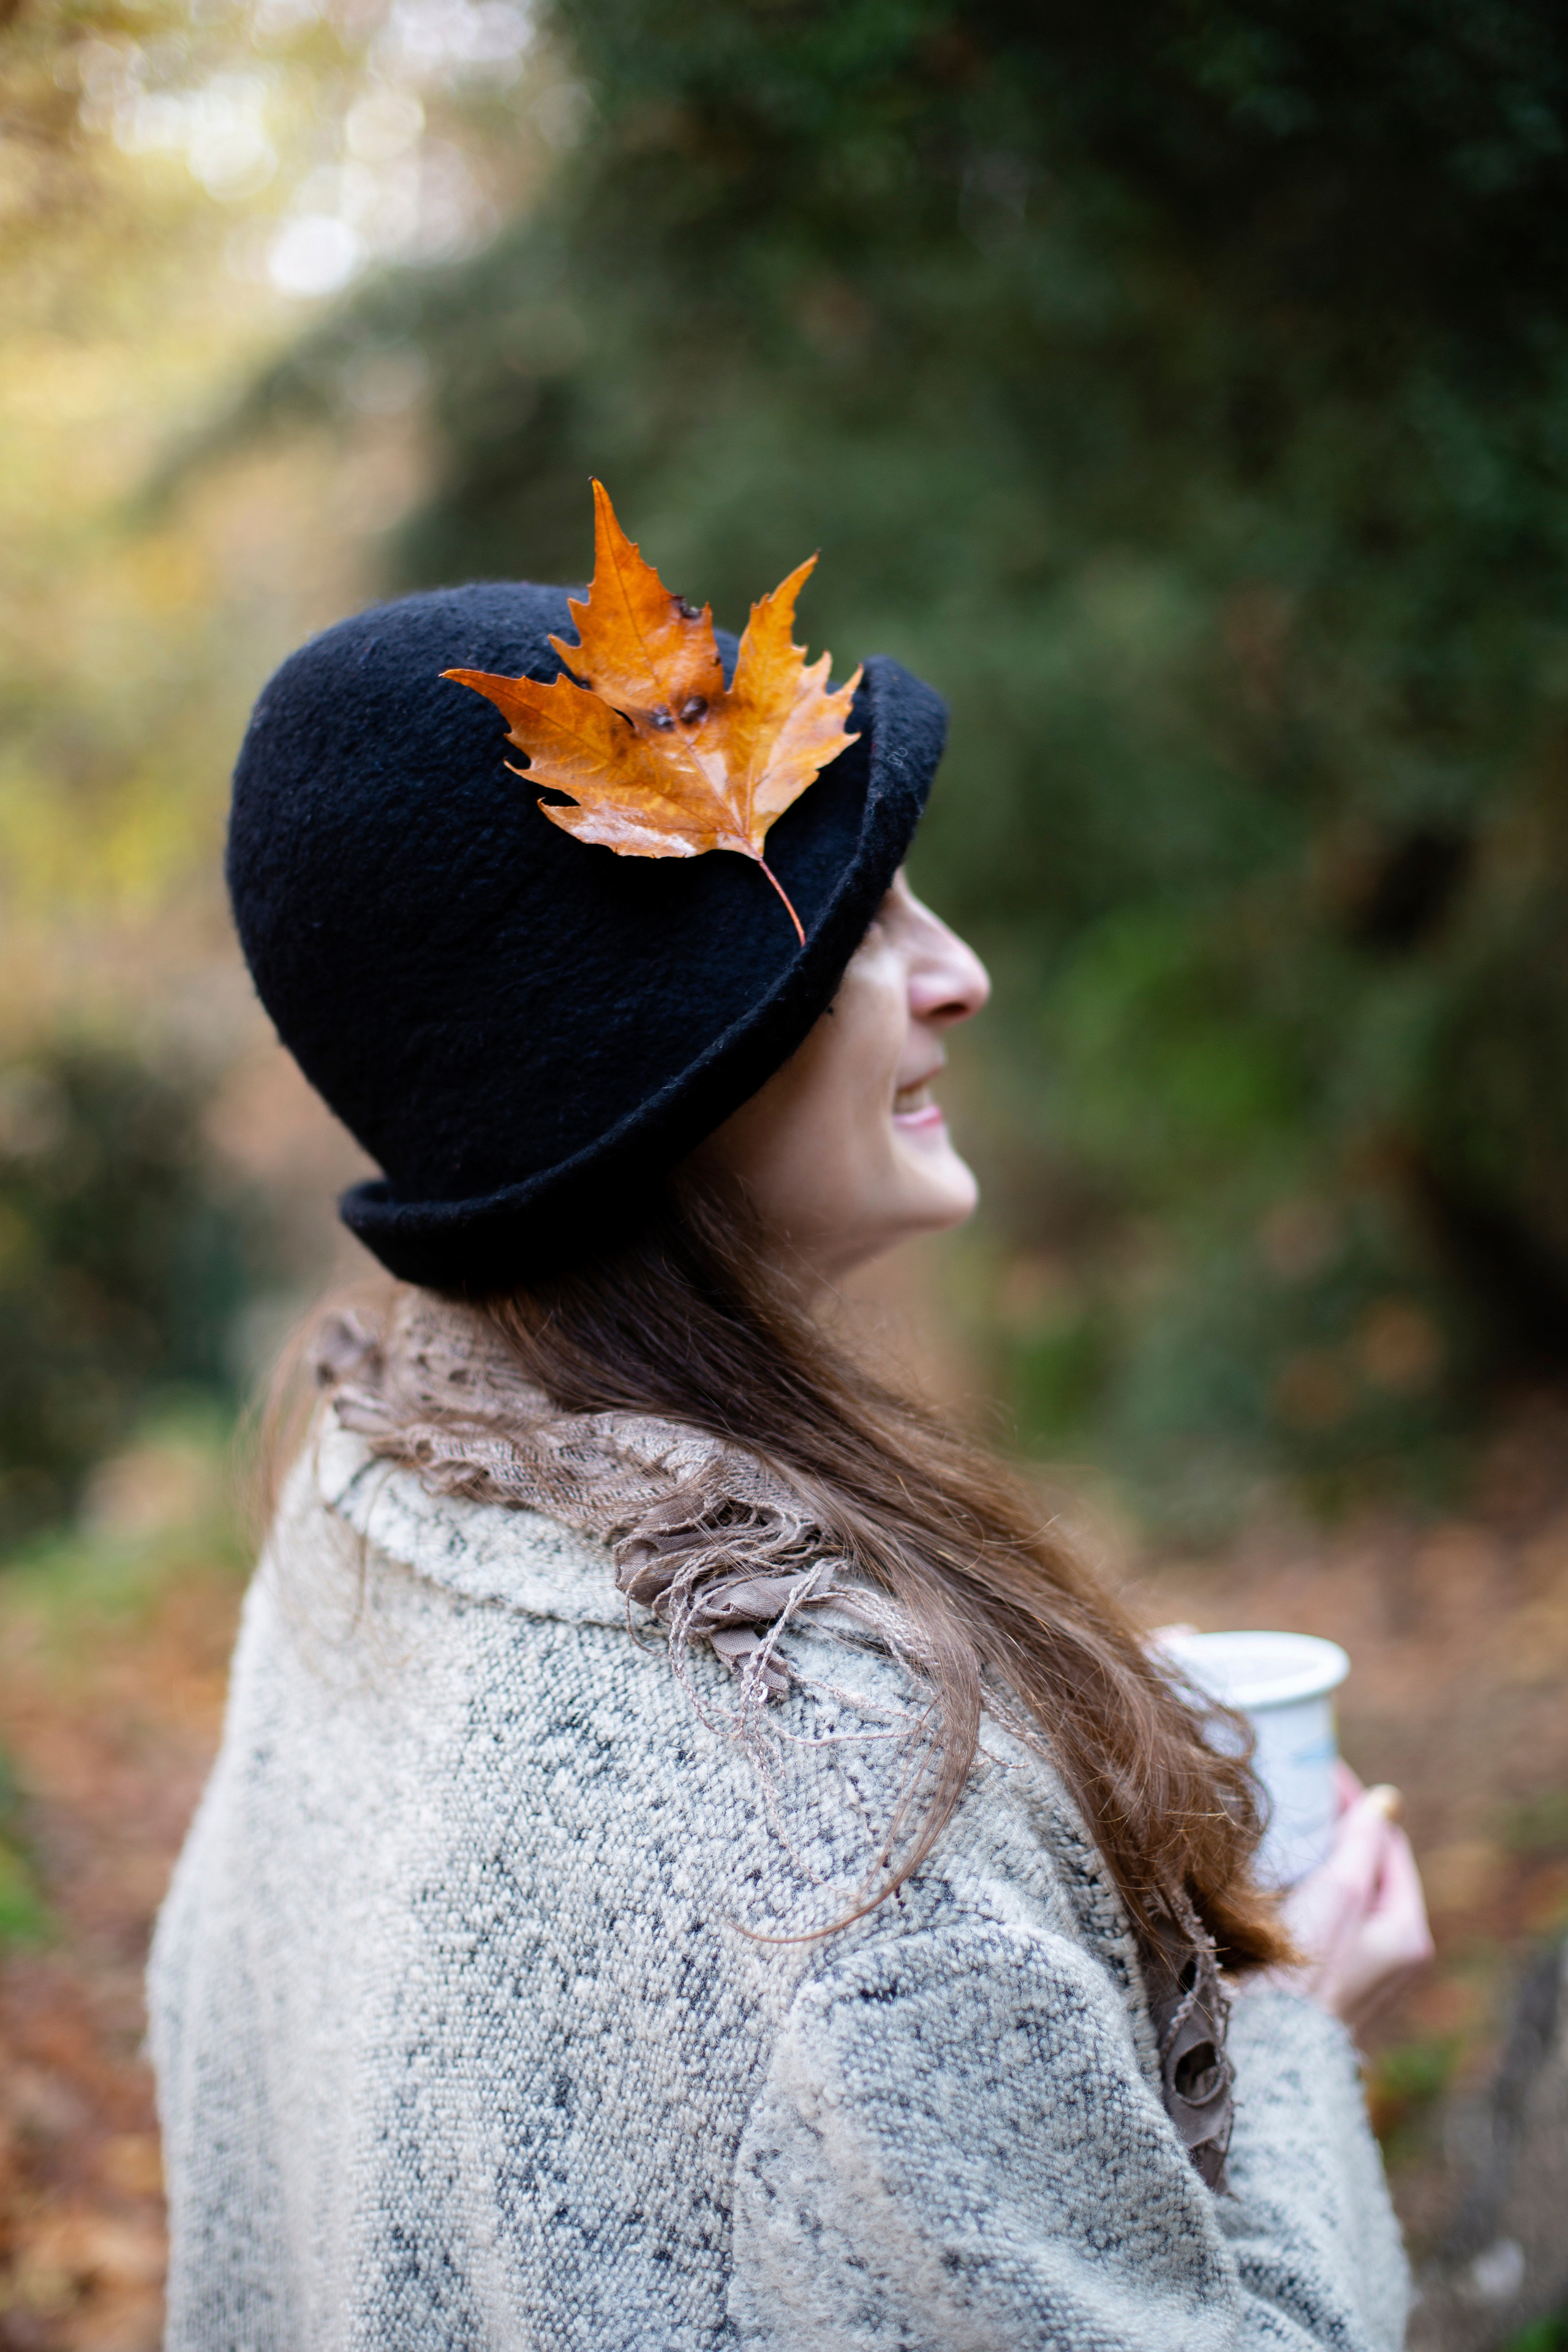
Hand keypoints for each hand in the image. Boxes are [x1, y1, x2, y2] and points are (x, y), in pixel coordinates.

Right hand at [1273, 1765, 1433, 2037]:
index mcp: (1406, 1932)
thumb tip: (1385, 1799)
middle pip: (1365, 1867)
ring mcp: (1355, 1967)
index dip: (1355, 1803)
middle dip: (1334, 1828)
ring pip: (1342, 1891)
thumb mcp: (1341, 1893)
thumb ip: (1362, 1843)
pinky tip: (1270, 1874)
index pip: (1387, 1844)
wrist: (1264, 2050)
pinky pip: (1320, 1915)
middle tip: (1296, 1792)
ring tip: (1281, 1824)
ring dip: (1316, 1856)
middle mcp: (1388, 1952)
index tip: (1319, 1770)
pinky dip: (1302, 1887)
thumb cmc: (1304, 1973)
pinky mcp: (1322, 1977)